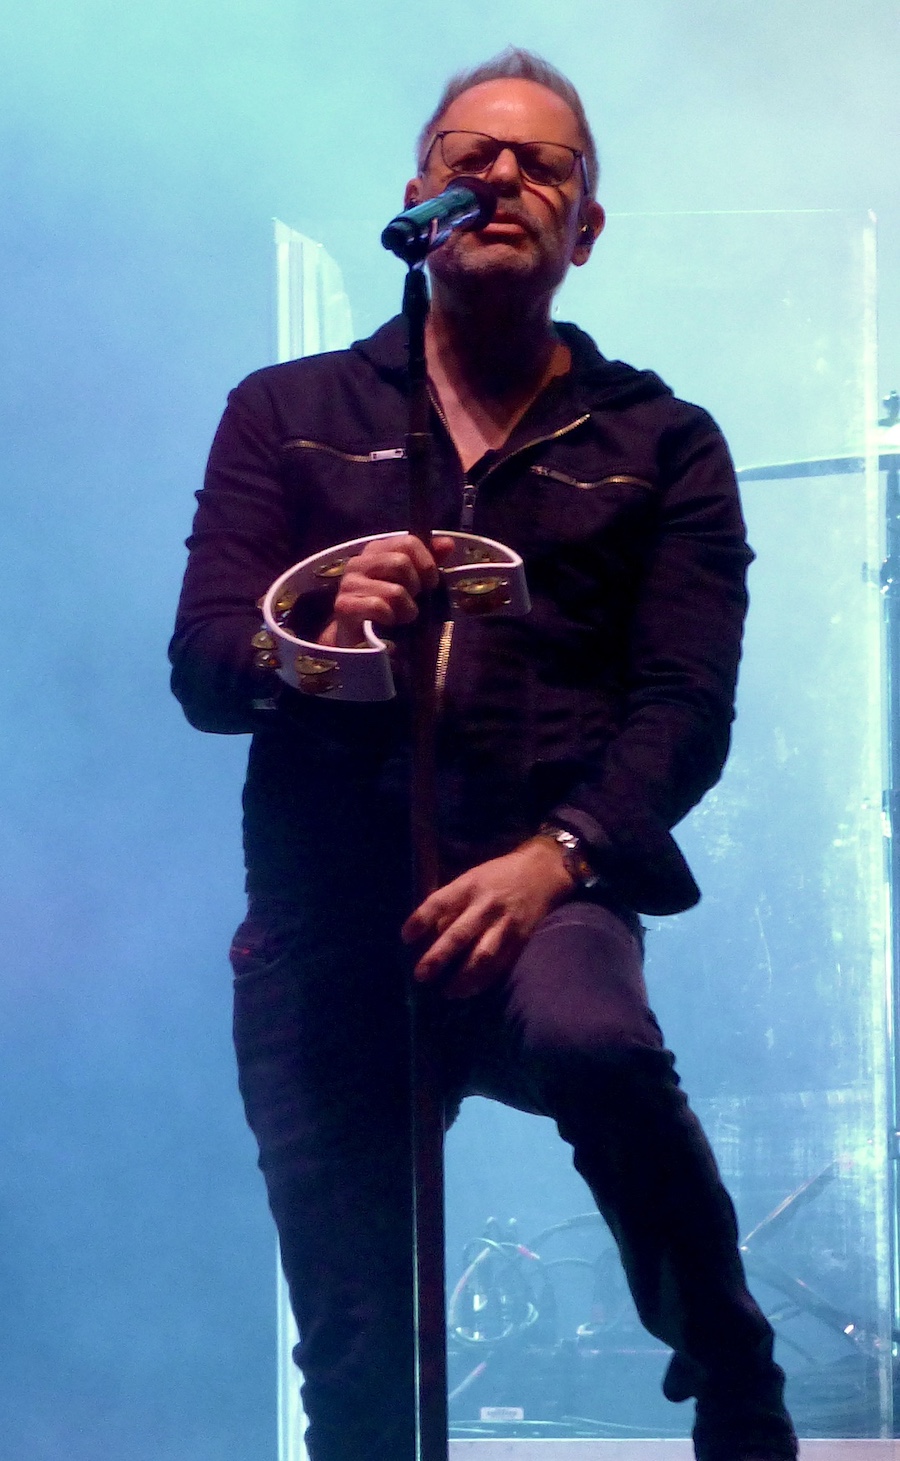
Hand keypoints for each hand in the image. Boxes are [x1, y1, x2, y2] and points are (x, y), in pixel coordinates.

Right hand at [318, 533, 454, 647]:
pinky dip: (390, 618)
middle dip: (415, 587)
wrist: (360, 640)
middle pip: (401, 563)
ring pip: (394, 590)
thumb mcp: (412, 582)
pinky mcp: (344, 605)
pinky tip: (387, 623)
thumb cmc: (389, 607)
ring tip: (401, 616)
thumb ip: (428, 561)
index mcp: (376, 550)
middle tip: (413, 601)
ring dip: (406, 609)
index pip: (408, 542)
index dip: (426, 563)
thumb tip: (448, 544)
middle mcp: (359, 562)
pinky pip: (378, 607)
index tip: (430, 582)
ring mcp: (349, 583)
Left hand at [401, 838, 575, 998]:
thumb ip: (451, 901)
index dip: (421, 919)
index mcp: (469, 885)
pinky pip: (500, 965)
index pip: (440, 902)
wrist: (541, 874)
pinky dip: (483, 981)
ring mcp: (504, 924)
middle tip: (421, 975)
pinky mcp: (519, 940)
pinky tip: (469, 990)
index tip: (405, 937)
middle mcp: (485, 905)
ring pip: (481, 956)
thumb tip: (426, 930)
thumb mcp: (472, 877)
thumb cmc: (497, 876)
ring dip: (462, 977)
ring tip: (446, 992)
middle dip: (438, 956)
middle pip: (459, 934)